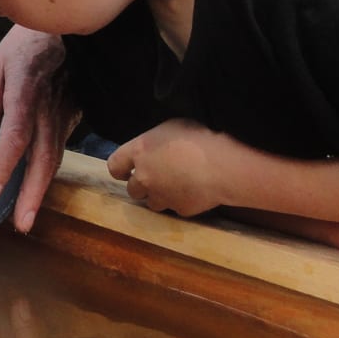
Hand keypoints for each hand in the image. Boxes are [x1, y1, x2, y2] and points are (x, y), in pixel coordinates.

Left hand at [0, 26, 76, 231]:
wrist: (73, 30)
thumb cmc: (29, 43)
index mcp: (26, 91)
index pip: (15, 135)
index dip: (3, 165)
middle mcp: (49, 108)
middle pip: (42, 156)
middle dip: (30, 192)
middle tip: (20, 223)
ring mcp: (65, 115)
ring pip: (54, 158)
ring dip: (40, 191)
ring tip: (26, 218)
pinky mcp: (73, 118)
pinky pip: (59, 150)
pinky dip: (48, 175)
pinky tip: (36, 192)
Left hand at [107, 118, 227, 219]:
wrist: (223, 165)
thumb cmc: (199, 137)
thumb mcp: (171, 127)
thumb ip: (155, 142)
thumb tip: (155, 148)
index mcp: (140, 152)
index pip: (115, 165)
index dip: (121, 169)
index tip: (128, 170)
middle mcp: (144, 178)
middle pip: (132, 189)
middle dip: (142, 185)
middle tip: (159, 177)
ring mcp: (161, 197)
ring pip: (152, 203)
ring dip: (159, 196)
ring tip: (177, 186)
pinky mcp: (179, 210)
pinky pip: (176, 208)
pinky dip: (182, 201)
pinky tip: (195, 192)